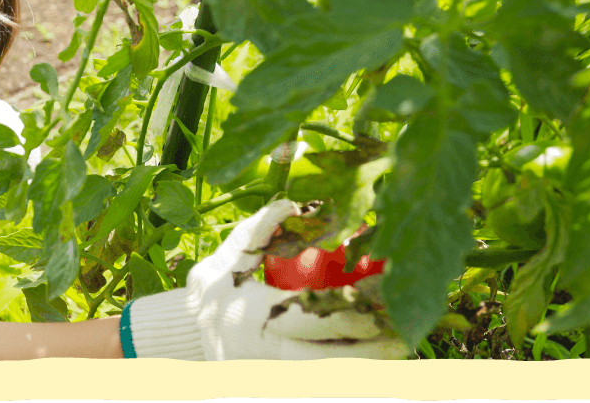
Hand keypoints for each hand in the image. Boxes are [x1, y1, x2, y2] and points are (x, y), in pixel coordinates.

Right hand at [123, 199, 410, 359]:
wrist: (184, 337)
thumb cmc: (213, 289)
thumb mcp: (228, 255)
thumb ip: (260, 229)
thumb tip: (295, 203)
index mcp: (248, 319)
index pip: (308, 320)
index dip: (347, 318)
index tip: (380, 310)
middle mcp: (259, 356)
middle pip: (325, 361)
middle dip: (368, 355)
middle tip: (405, 341)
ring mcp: (267, 378)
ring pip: (325, 379)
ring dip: (364, 371)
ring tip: (399, 354)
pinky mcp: (274, 388)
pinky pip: (316, 384)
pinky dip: (349, 377)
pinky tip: (376, 367)